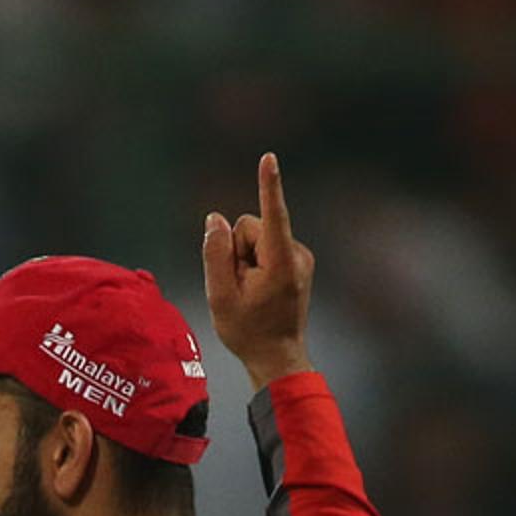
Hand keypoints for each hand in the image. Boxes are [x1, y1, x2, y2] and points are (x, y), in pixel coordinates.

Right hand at [202, 153, 314, 391]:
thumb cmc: (247, 332)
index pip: (271, 216)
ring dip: (245, 259)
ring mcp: (301, 257)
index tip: (269, 158)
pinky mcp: (298, 260)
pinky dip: (255, 263)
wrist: (277, 357)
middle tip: (239, 286)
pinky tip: (259, 289)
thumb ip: (215, 254)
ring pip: (256, 237)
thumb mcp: (220, 296)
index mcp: (281, 263)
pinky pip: (265, 247)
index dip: (267, 185)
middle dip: (237, 249)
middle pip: (250, 227)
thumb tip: (216, 219)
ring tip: (250, 291)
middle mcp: (297, 255)